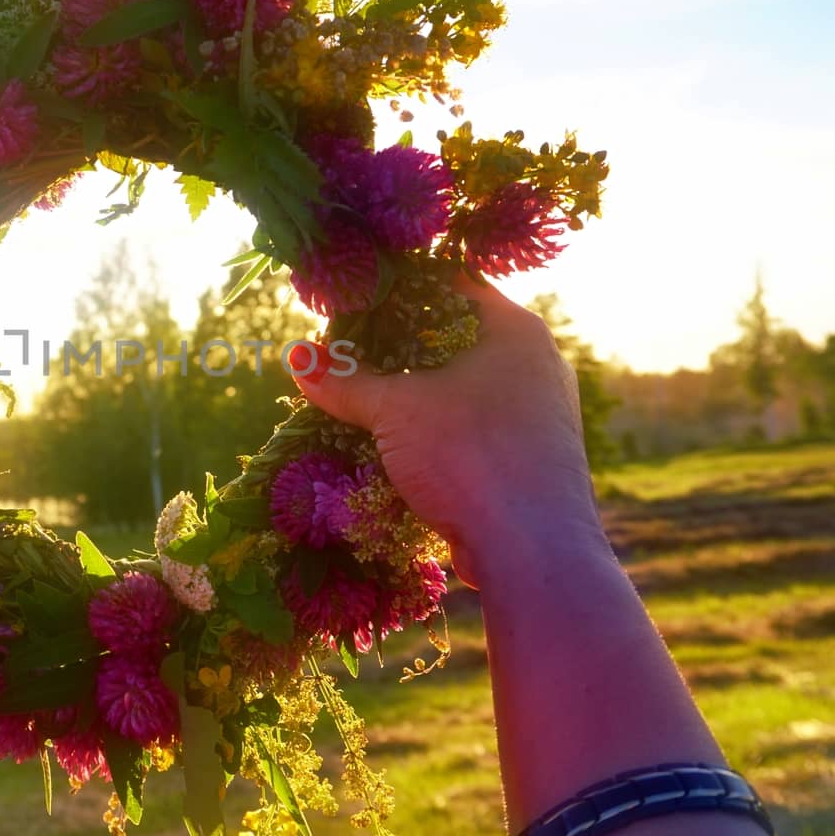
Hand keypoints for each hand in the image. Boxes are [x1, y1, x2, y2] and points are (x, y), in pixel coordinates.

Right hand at [292, 276, 603, 588]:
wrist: (534, 551)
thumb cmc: (470, 456)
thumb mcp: (394, 411)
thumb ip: (344, 381)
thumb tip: (294, 355)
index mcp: (516, 330)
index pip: (453, 284)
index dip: (400, 288)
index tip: (355, 299)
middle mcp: (537, 363)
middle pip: (457, 336)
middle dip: (402, 345)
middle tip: (350, 349)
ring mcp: (540, 412)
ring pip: (467, 386)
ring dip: (420, 393)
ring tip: (367, 396)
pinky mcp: (533, 456)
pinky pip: (477, 426)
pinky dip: (440, 429)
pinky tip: (401, 443)